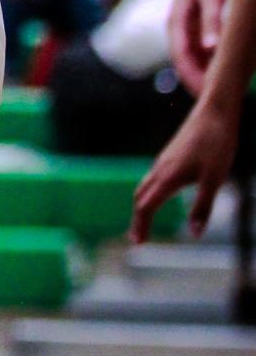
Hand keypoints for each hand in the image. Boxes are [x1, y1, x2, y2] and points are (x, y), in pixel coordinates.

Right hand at [130, 95, 240, 243]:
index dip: (141, 225)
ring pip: (145, 184)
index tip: (137, 243)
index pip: (147, 206)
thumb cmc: (217, 144)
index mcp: (169, 177)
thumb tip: (194, 234)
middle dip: (138, 218)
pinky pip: (153, 176)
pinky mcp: (171, 154)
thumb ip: (203, 206)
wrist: (215, 112)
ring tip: (145, 220)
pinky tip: (159, 195)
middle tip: (138, 238)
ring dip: (142, 204)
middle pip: (140, 196)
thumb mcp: (215, 179)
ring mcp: (164, 159)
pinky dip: (150, 192)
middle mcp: (161, 168)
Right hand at [169, 0, 231, 95]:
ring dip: (205, 76)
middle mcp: (176, 30)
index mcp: (176, 24)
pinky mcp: (194, 26)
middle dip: (199, 84)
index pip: (182, 61)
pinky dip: (211, 63)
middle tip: (218, 104)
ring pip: (193, 60)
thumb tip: (211, 50)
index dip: (194, 81)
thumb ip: (212, 23)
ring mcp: (184, 29)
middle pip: (185, 65)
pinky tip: (227, 72)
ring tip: (224, 94)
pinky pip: (200, 52)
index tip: (209, 98)